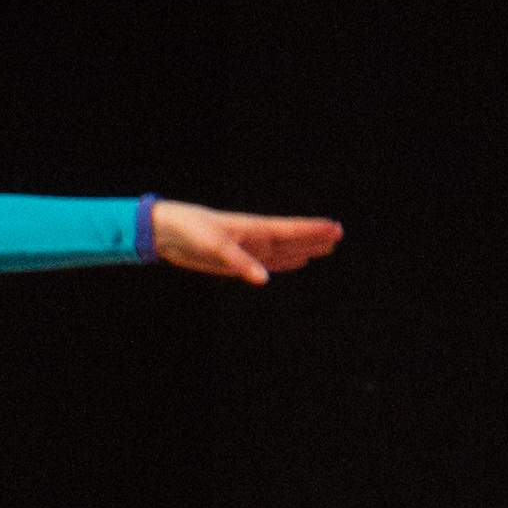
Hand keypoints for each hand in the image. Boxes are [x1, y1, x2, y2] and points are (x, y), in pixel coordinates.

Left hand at [152, 202, 342, 285]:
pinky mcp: (236, 261)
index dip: (313, 230)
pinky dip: (284, 262)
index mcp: (254, 229)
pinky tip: (295, 262)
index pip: (291, 229)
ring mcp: (247, 249)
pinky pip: (267, 262)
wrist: (168, 232)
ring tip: (324, 249)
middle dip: (314, 239)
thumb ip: (241, 263)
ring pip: (283, 251)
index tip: (335, 228)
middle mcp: (255, 238)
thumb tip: (265, 279)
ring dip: (303, 250)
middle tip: (339, 236)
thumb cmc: (192, 230)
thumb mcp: (215, 247)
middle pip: (292, 239)